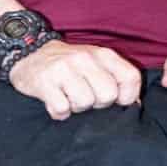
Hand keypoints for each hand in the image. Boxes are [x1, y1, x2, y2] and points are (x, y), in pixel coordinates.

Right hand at [8, 41, 141, 120]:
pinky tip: (56, 100)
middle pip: (108, 95)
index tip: (116, 102)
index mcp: (103, 54)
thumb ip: (116, 77)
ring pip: (85, 103)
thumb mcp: (96, 62)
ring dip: (76, 107)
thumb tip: (135, 104)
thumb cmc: (70, 63)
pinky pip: (61, 109)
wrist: (31, 53)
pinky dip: (59, 112)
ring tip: (69, 96)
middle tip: (86, 96)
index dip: (128, 97)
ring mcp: (64, 69)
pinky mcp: (45, 82)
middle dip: (98, 103)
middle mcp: (85, 59)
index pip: (130, 77)